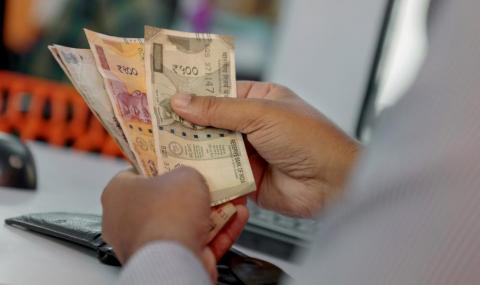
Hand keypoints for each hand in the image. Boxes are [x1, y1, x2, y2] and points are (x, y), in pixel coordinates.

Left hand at [101, 167, 248, 280]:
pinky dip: (221, 231)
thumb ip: (189, 172)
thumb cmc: (168, 214)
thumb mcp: (185, 174)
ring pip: (187, 222)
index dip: (164, 163)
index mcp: (118, 194)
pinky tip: (238, 217)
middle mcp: (128, 221)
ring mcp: (150, 243)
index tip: (182, 159)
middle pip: (169, 199)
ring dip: (215, 210)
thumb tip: (193, 178)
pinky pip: (199, 241)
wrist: (174, 260)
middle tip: (213, 179)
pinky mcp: (171, 260)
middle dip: (196, 191)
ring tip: (234, 197)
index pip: (139, 172)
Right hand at [171, 81, 359, 217]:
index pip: (219, 93)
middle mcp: (253, 125)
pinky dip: (206, 175)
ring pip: (213, 150)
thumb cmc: (309, 139)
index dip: (192, 96)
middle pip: (212, 124)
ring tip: (161, 149)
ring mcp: (250, 153)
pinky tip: (183, 174)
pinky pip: (221, 175)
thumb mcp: (262, 114)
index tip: (163, 97)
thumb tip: (181, 101)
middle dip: (188, 127)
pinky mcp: (248, 179)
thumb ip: (220, 110)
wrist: (334, 184)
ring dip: (193, 151)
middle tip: (155, 126)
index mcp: (260, 99)